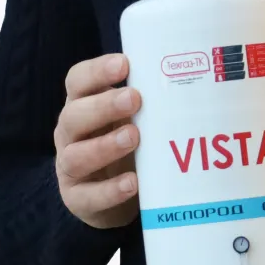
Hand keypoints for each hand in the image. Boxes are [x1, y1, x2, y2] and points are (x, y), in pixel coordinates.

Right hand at [54, 53, 140, 228]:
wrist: (112, 193)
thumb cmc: (127, 141)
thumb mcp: (134, 116)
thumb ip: (150, 98)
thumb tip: (195, 75)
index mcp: (82, 104)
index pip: (78, 81)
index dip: (96, 71)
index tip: (124, 64)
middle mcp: (69, 133)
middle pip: (74, 115)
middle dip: (104, 106)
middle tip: (135, 99)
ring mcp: (69, 168)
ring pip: (75, 156)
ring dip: (105, 146)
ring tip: (134, 137)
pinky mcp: (77, 199)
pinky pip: (88, 196)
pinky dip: (111, 190)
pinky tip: (133, 182)